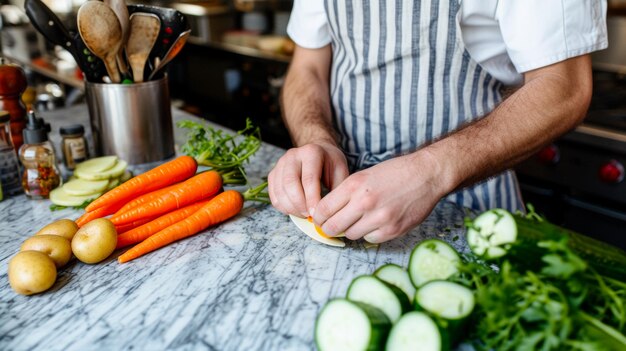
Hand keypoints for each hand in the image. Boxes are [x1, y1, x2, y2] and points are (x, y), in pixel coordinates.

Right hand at [268, 141, 348, 216]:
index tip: (316, 214)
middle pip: (290, 184)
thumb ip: (336, 189)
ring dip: (291, 208)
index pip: (309, 179)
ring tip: (303, 215)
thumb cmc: (329, 163)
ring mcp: (280, 164)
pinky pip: (274, 195)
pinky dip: (283, 207)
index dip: (312, 199)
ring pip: (280, 191)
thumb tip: (329, 211)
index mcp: (311, 152)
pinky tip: (295, 210)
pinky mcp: (273, 174)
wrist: (318, 151)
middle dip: (299, 205)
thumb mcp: (340, 171)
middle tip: (309, 216)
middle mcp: (293, 155)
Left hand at [311, 151, 447, 242]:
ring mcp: (379, 218)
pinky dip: (370, 234)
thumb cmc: (395, 173)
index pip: (324, 209)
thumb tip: (327, 212)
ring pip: (351, 235)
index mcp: (354, 186)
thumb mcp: (365, 175)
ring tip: (360, 220)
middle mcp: (364, 202)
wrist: (426, 175)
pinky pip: (370, 239)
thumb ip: (346, 193)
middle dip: (329, 229)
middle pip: (333, 227)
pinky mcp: (392, 230)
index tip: (319, 220)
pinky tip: (376, 222)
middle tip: (332, 227)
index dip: (318, 218)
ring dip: (352, 230)